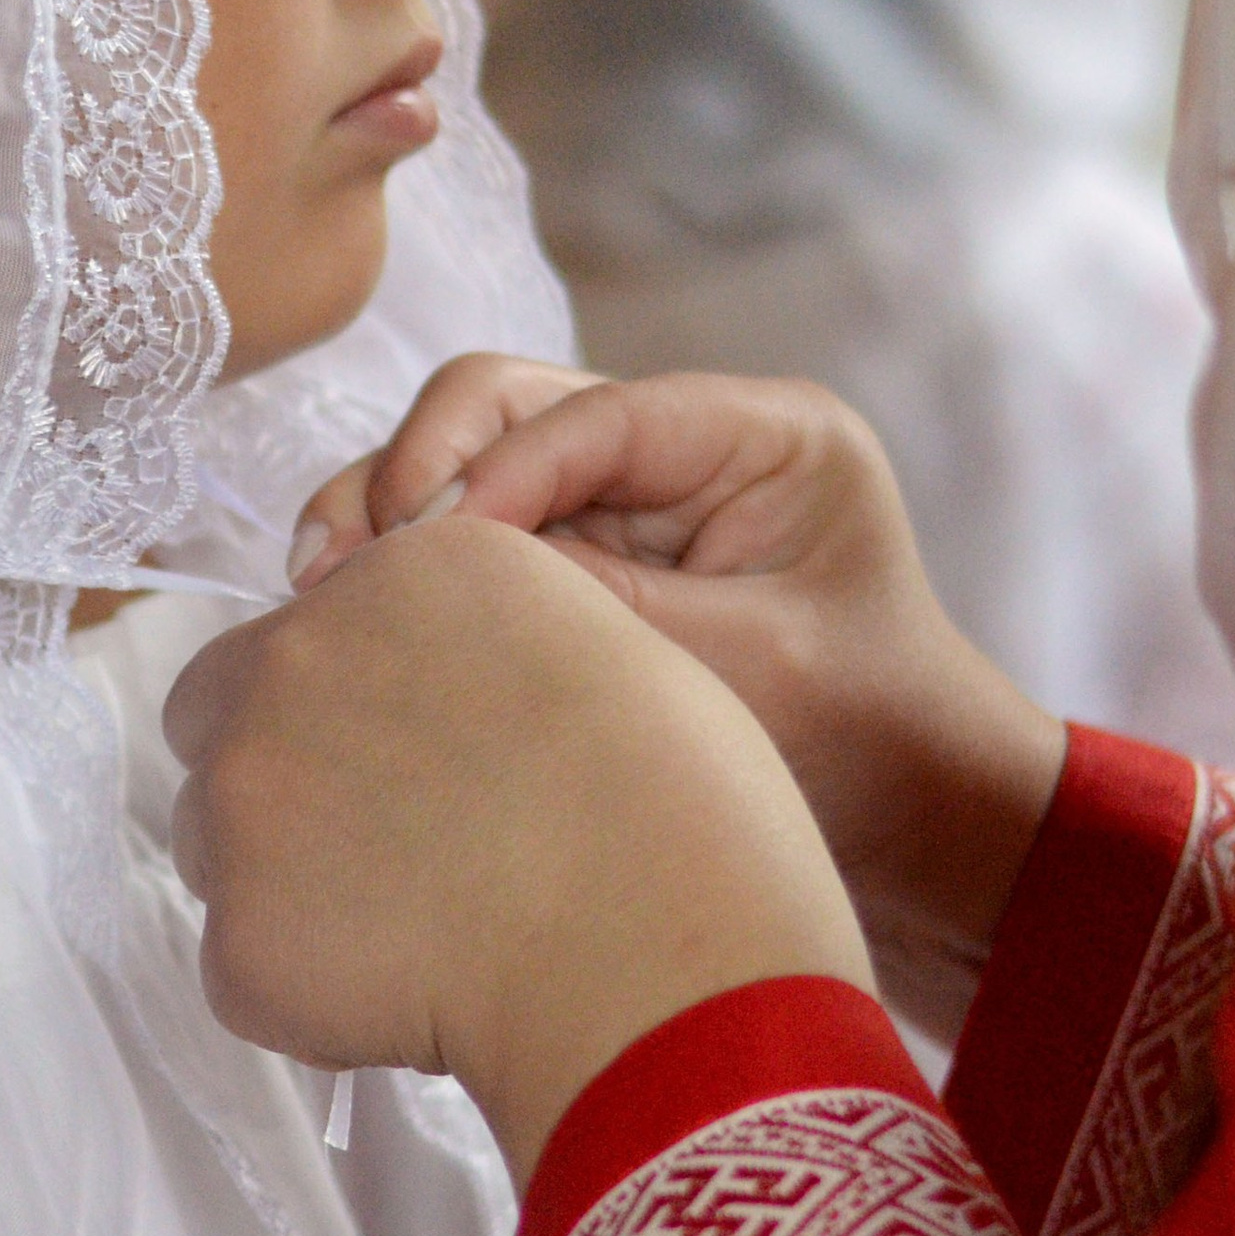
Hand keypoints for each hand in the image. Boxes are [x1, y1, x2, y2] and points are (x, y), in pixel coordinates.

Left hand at [167, 512, 871, 1176]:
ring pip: (216, 842)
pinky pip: (243, 968)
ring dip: (284, 879)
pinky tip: (409, 998)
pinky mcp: (239, 933)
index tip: (411, 762)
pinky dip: (304, 993)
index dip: (352, 703)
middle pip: (219, 716)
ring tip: (415, 930)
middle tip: (383, 845)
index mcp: (394, 575)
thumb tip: (437, 702)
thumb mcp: (593, 644)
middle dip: (277, 773)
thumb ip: (477, 647)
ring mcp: (246, 797)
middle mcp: (294, 660)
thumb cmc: (678, 808)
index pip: (308, 627)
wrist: (660, 946)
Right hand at [293, 359, 1064, 1036]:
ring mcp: (626, 498)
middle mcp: (683, 444)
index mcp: (761, 434)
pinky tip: (352, 621)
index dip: (489, 467)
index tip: (416, 541)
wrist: (916, 827)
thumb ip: (608, 608)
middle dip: (415, 474)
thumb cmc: (867, 744)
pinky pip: (477, 542)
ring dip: (391, 518)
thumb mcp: (748, 671)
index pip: (594, 413)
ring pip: (471, 463)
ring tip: (318, 585)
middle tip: (337, 566)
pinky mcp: (583, 560)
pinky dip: (415, 574)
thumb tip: (441, 562)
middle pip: (507, 407)